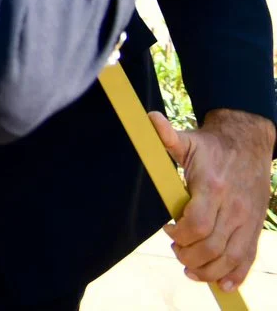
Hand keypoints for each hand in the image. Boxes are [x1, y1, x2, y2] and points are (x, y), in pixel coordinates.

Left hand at [151, 108, 274, 292]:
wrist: (249, 144)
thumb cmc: (211, 145)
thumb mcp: (188, 140)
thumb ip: (167, 136)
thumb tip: (149, 119)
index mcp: (213, 188)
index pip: (198, 224)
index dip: (180, 235)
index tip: (168, 230)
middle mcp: (234, 207)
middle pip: (212, 246)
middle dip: (190, 256)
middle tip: (177, 251)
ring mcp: (247, 220)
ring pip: (231, 258)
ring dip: (209, 271)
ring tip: (190, 269)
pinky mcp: (255, 228)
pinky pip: (249, 258)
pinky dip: (236, 275)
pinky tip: (222, 285)